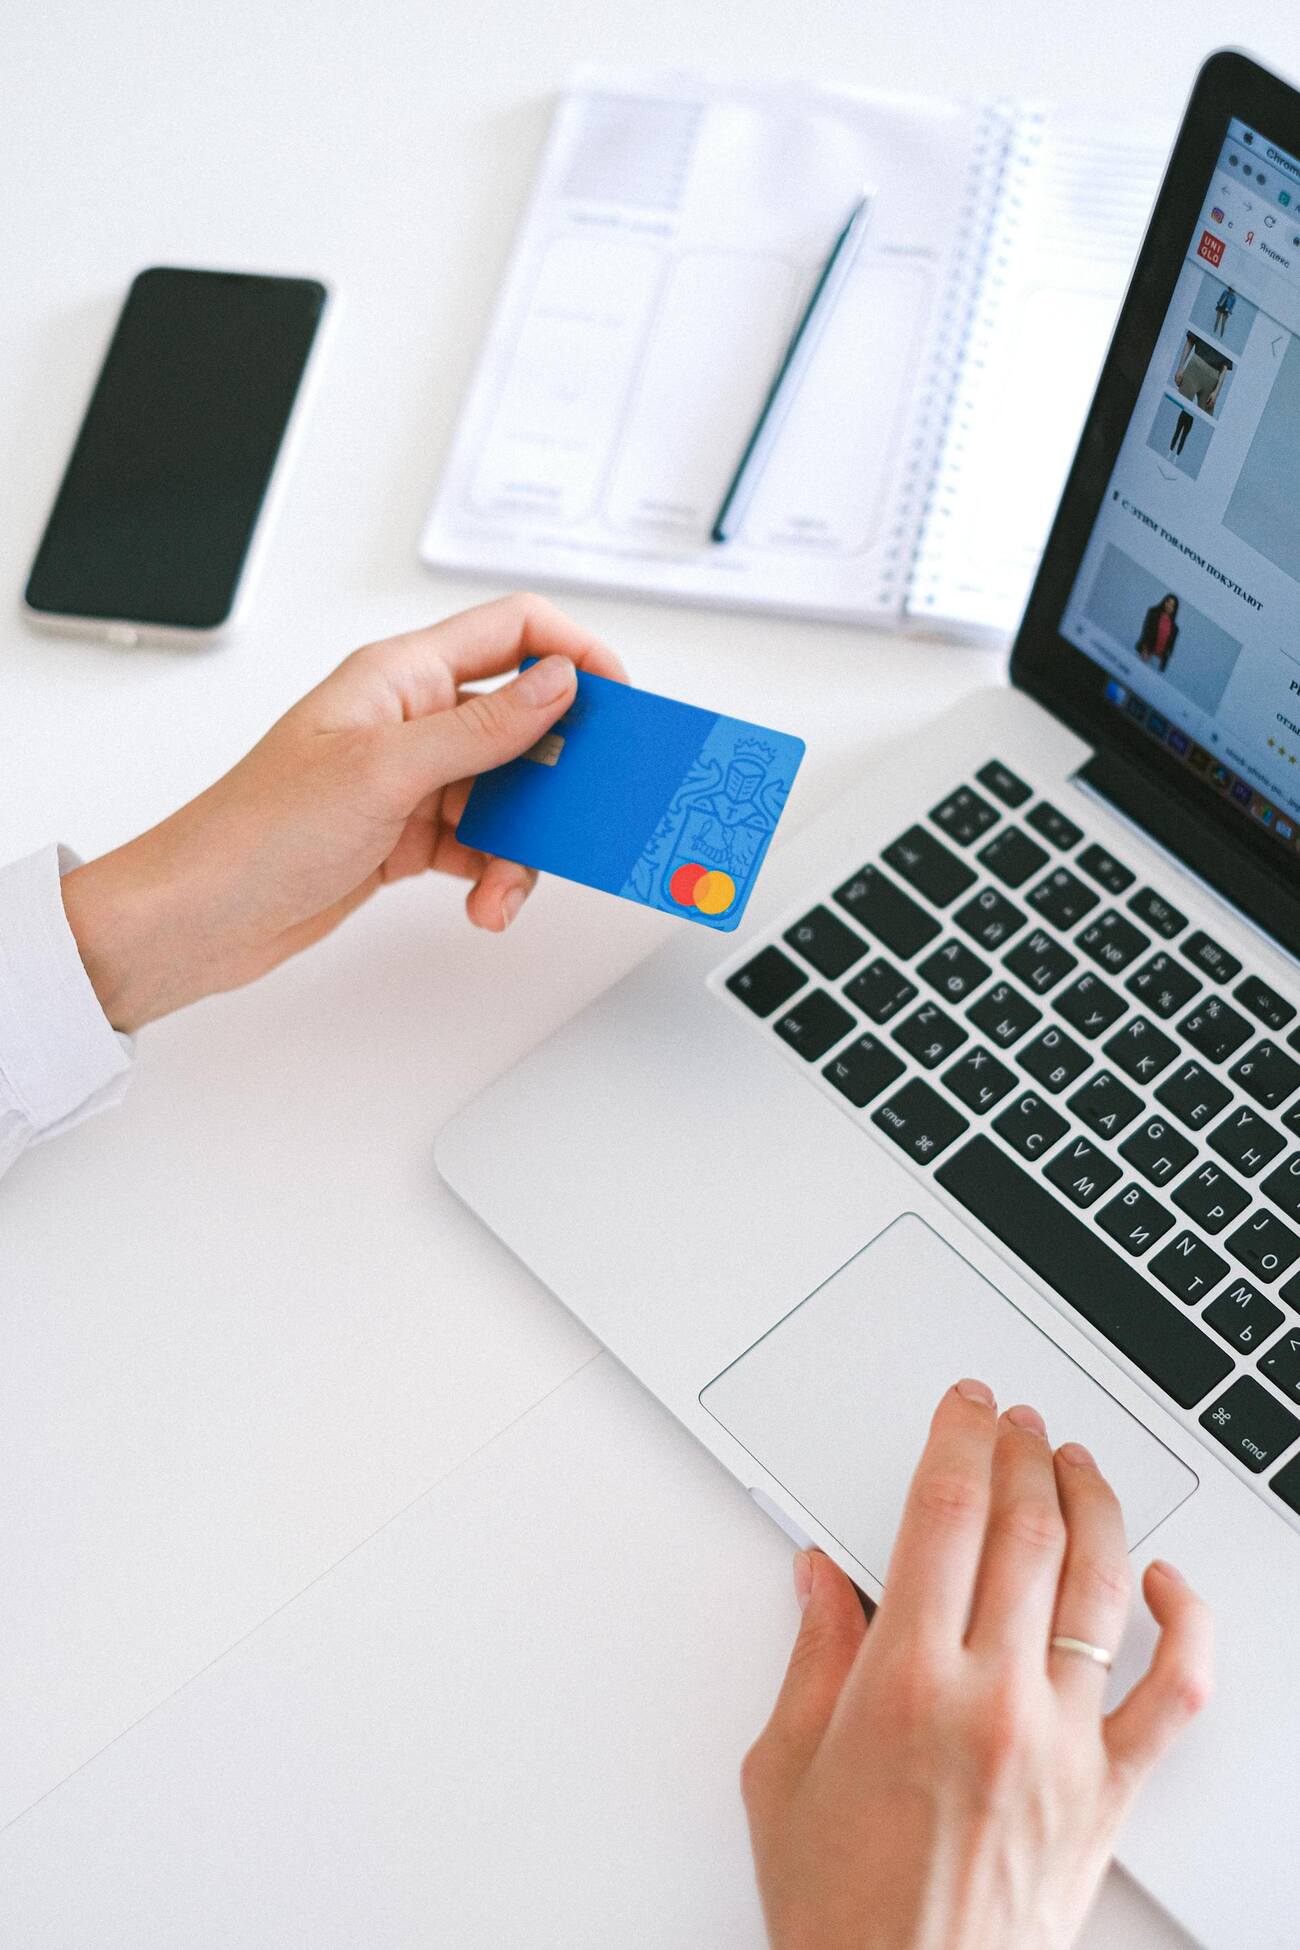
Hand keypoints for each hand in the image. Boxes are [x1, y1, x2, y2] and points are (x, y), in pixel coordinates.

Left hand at [62, 593, 625, 1030]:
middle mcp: (409, 719)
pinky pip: (479, 844)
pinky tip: (482, 903)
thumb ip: (482, 727)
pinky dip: (492, 875)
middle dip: (555, 775)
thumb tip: (559, 683)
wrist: (202, 918)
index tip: (618, 701)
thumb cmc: (258, 832)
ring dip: (521, 844)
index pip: (511, 631)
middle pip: (522, 722)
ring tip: (502, 886)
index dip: (573, 654)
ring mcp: (409, 779)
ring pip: (507, 794)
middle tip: (580, 812)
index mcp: (400, 675)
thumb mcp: (386, 771)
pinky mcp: (405, 835)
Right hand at [743, 1381, 1212, 1949]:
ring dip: (1091, 1502)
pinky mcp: (1109, 1791)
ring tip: (1076, 1462)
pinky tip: (1164, 1580)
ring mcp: (1062, 1743)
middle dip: (1021, 1451)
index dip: (958, 1439)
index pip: (945, 1513)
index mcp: (904, 1684)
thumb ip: (810, 1658)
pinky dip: (1183, 1623)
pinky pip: (1173, 1692)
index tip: (963, 1407)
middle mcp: (992, 1699)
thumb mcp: (784, 1772)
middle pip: (1025, 1528)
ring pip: (1098, 1584)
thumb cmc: (843, 1909)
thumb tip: (821, 1578)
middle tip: (1014, 1419)